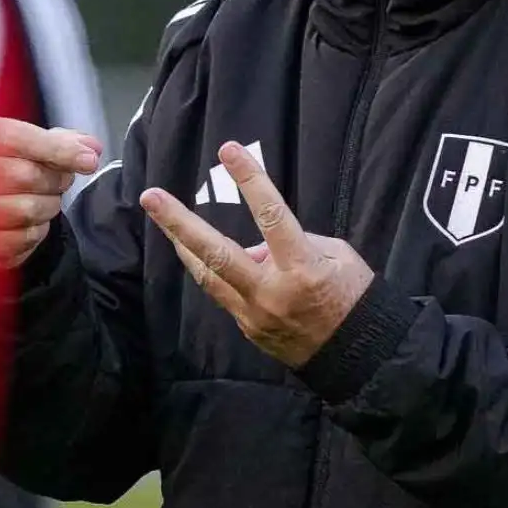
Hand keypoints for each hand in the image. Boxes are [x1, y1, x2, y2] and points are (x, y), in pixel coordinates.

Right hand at [0, 119, 102, 267]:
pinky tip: (29, 222)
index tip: (88, 160)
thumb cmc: (4, 167)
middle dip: (55, 181)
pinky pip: (21, 240)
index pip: (18, 139)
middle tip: (59, 182)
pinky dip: (36, 232)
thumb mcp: (28, 144)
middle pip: (25, 175)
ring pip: (26, 209)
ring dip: (47, 207)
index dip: (59, 150)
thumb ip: (60, 141)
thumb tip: (91, 148)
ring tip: (42, 200)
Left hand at [140, 141, 374, 368]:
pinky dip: (214, 272)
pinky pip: (224, 294)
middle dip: (179, 222)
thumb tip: (258, 245)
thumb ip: (293, 243)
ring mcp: (254, 314)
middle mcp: (270, 291)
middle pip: (215, 253)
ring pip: (208, 276)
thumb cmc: (355, 298)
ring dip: (184, 247)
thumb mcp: (337, 256)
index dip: (250, 180)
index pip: (270, 215)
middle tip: (150, 197)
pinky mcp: (248, 330)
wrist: (358, 357)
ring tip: (164, 223)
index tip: (229, 150)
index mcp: (301, 267)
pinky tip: (205, 257)